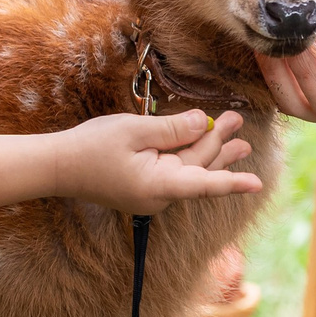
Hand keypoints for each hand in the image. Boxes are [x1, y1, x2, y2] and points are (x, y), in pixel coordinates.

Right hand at [51, 109, 264, 213]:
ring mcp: (152, 194)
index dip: (232, 182)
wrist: (58, 167)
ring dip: (211, 150)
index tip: (257, 183)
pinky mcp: (145, 188)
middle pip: (198, 167)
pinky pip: (175, 171)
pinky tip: (201, 141)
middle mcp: (159, 195)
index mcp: (158, 185)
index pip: (203, 183)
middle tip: (238, 121)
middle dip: (219, 144)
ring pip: (189, 169)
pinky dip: (190, 155)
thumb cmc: (92, 147)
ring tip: (239, 141)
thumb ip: (172, 128)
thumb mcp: (134, 130)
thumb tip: (201, 123)